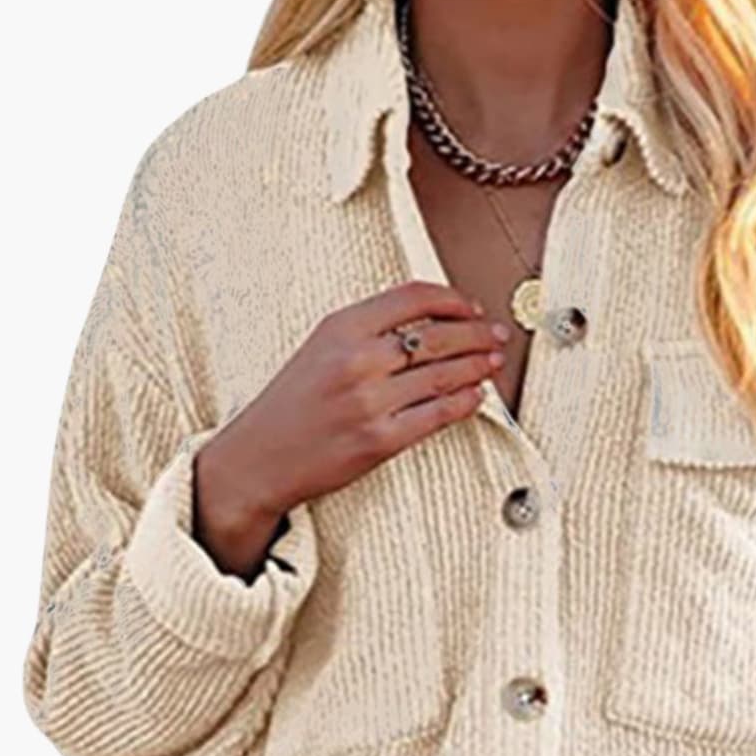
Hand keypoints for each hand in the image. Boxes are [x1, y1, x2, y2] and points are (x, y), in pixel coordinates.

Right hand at [193, 280, 507, 576]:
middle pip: (437, 336)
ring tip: (493, 362)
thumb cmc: (292, 403)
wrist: (259, 457)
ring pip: (443, 376)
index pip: (413, 297)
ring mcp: (369, 402)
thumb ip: (369, 330)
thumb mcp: (321, 347)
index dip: (453, 300)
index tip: (472, 307)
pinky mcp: (380, 440)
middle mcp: (356, 360)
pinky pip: (438, 415)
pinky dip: (464, 403)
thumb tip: (432, 321)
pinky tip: (476, 396)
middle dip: (477, 334)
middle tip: (496, 335)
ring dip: (478, 367)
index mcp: (341, 327)